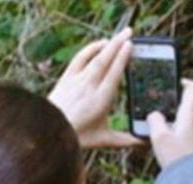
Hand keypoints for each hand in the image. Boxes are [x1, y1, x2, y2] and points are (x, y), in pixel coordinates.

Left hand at [47, 29, 141, 148]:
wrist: (49, 131)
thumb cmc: (76, 137)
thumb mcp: (103, 140)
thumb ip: (124, 139)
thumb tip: (143, 141)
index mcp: (100, 101)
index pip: (113, 75)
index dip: (122, 59)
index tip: (130, 46)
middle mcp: (88, 88)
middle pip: (104, 61)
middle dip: (117, 45)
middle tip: (130, 33)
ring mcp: (76, 81)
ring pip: (93, 58)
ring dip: (107, 44)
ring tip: (120, 36)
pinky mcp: (66, 78)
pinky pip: (79, 59)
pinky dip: (90, 49)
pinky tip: (101, 44)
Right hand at [147, 79, 192, 168]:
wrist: (192, 179)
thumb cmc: (176, 157)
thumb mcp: (159, 136)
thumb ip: (154, 121)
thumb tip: (154, 115)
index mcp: (190, 114)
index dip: (183, 81)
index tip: (174, 82)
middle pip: (188, 104)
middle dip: (175, 104)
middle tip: (160, 108)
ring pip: (188, 120)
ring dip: (176, 120)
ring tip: (161, 129)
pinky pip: (189, 133)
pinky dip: (180, 132)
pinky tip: (169, 143)